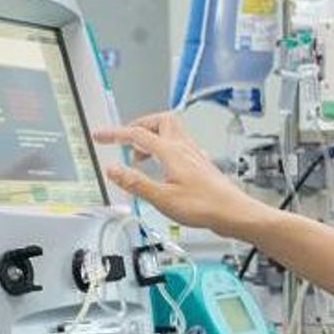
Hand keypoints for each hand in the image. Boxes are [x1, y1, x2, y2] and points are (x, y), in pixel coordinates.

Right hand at [94, 112, 268, 237]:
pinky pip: (180, 147)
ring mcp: (195, 154)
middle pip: (160, 120)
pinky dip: (166, 151)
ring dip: (152, 139)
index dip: (115, 134)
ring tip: (140, 159)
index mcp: (171, 152)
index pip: (137, 134)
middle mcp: (185, 148)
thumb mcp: (162, 198)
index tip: (100, 136)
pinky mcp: (201, 164)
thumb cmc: (205, 206)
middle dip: (139, 125)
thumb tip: (113, 169)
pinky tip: (164, 168)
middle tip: (125, 140)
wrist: (234, 213)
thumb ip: (135, 183)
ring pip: (172, 132)